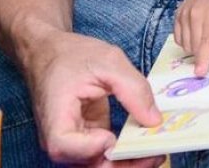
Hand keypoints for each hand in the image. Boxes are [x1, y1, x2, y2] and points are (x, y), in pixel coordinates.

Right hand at [22, 29, 162, 167]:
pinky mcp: (88, 138)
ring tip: (156, 152)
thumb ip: (133, 89)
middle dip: (124, 164)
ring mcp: (74, 142)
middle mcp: (61, 138)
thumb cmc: (72, 55)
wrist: (52, 52)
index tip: (113, 136)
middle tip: (155, 154)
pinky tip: (145, 144)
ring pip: (100, 164)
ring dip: (128, 163)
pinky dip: (125, 153)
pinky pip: (105, 154)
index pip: (66, 147)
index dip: (92, 146)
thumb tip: (154, 120)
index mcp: (55, 117)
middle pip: (89, 164)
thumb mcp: (109, 61)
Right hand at [174, 0, 208, 74]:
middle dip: (208, 52)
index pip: (207, 43)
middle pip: (196, 46)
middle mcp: (197, 12)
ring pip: (186, 44)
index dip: (204, 59)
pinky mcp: (179, 12)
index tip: (200, 73)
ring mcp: (186, 11)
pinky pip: (178, 37)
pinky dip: (188, 41)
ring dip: (198, 47)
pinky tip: (201, 32)